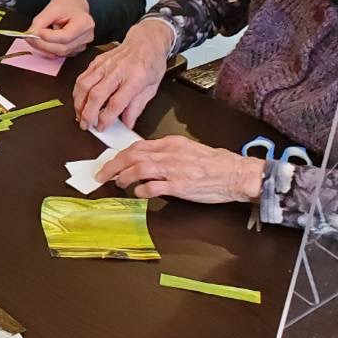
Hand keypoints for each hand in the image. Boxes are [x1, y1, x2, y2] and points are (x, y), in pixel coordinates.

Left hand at [26, 0, 94, 57]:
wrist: (77, 6)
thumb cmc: (68, 4)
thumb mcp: (53, 6)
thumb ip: (41, 20)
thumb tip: (31, 33)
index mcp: (84, 23)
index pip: (65, 36)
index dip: (49, 37)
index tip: (35, 32)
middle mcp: (86, 37)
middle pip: (63, 48)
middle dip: (43, 45)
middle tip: (29, 38)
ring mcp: (82, 45)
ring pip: (60, 53)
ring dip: (44, 48)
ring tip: (34, 39)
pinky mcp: (76, 50)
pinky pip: (61, 54)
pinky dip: (49, 50)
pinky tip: (43, 42)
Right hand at [73, 18, 172, 130]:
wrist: (146, 41)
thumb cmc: (151, 63)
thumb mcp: (151, 88)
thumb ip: (137, 107)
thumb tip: (126, 125)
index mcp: (135, 78)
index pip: (116, 102)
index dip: (106, 118)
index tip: (102, 127)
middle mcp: (117, 70)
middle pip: (96, 94)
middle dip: (88, 114)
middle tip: (86, 126)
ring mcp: (105, 64)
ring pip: (84, 85)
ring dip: (79, 103)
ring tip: (80, 115)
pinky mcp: (96, 61)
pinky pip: (82, 77)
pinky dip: (78, 91)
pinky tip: (79, 101)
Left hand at [101, 136, 264, 203]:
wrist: (236, 173)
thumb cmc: (215, 164)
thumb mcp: (188, 150)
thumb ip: (168, 153)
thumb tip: (148, 161)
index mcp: (171, 143)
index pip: (138, 146)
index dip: (120, 155)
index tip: (111, 163)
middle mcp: (169, 154)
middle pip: (132, 155)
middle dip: (113, 165)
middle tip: (102, 175)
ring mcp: (174, 170)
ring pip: (138, 168)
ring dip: (123, 177)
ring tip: (117, 183)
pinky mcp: (179, 186)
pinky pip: (153, 187)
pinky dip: (141, 190)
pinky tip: (137, 193)